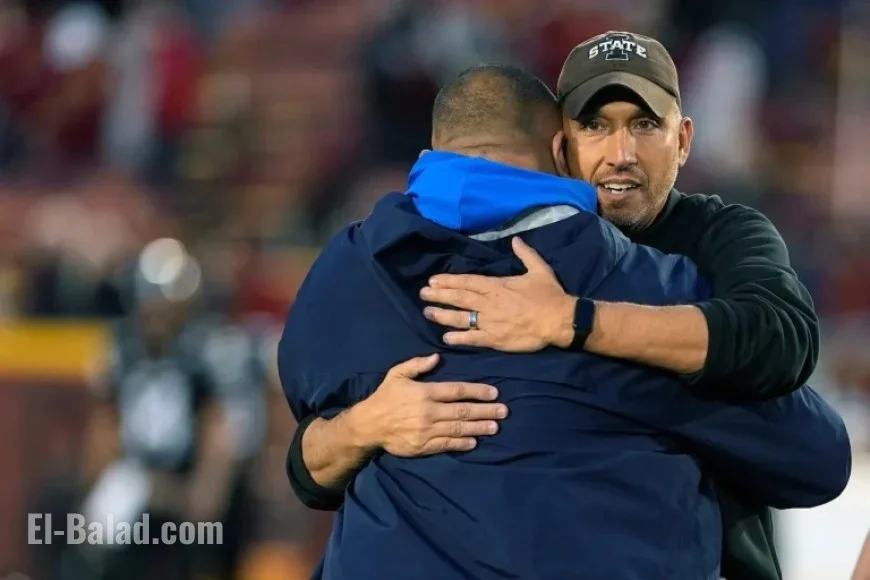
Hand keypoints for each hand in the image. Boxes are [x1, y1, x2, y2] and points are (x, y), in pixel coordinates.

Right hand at [352, 354, 507, 456]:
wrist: (369, 425)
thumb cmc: (385, 397)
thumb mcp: (397, 374)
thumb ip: (417, 364)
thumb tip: (437, 357)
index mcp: (425, 392)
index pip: (457, 391)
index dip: (477, 391)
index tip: (494, 393)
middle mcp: (429, 411)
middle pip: (463, 411)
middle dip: (486, 411)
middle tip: (504, 412)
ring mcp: (427, 430)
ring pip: (459, 429)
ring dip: (479, 428)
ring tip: (495, 427)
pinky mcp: (423, 446)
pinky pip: (447, 445)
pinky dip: (462, 444)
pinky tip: (475, 442)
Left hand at [420, 237, 576, 350]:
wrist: (559, 320)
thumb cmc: (550, 295)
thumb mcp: (539, 269)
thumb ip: (525, 254)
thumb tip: (516, 240)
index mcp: (498, 286)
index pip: (468, 282)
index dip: (449, 281)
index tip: (433, 280)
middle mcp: (490, 303)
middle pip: (459, 298)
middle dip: (439, 295)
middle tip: (423, 294)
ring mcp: (491, 322)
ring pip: (462, 318)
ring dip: (443, 315)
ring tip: (427, 313)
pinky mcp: (496, 339)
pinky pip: (473, 338)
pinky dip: (459, 338)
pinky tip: (446, 338)